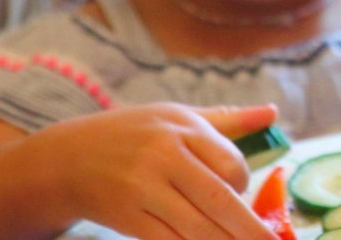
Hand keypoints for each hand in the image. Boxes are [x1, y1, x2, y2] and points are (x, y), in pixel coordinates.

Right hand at [32, 102, 279, 238]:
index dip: (245, 184)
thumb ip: (228, 120)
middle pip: (219, 199)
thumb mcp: (177, 116)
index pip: (230, 162)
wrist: (67, 159)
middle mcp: (164, 155)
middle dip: (250, 229)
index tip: (244, 193)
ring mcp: (144, 189)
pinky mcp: (128, 218)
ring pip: (198, 228)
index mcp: (181, 126)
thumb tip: (273, 112)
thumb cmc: (134, 134)